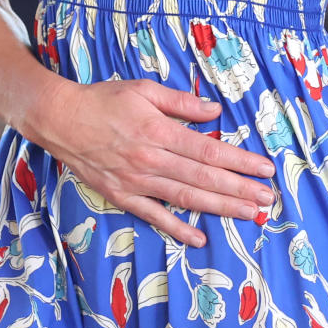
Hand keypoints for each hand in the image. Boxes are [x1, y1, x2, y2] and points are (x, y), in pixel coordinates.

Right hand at [37, 79, 276, 245]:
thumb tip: (215, 112)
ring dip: (220, 208)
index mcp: (159, 131)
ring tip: (248, 214)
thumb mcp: (144, 89)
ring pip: (186, 198)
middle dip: (240, 189)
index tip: (264, 168)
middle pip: (204, 178)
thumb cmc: (103, 100)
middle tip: (268, 199)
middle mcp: (151, 160)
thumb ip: (181, 102)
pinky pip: (154, 215)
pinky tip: (199, 238)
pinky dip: (177, 228)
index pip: (209, 151)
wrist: (59, 119)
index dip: (240, 161)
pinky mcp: (122, 196)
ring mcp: (136, 181)